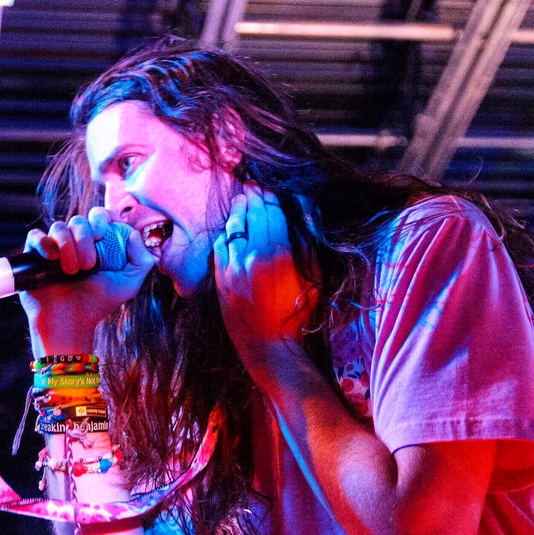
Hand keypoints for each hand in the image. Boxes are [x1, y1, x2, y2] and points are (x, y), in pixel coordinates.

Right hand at [20, 207, 154, 353]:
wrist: (70, 322)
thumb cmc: (99, 303)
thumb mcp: (129, 284)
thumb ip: (142, 259)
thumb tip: (132, 233)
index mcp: (98, 243)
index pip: (100, 216)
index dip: (102, 218)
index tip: (102, 234)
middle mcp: (76, 241)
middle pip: (79, 220)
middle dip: (85, 238)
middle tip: (89, 264)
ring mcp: (55, 248)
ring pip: (58, 227)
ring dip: (68, 246)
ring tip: (72, 271)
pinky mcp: (35, 255)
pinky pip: (36, 236)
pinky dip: (44, 243)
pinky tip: (52, 259)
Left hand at [213, 183, 316, 384]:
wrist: (270, 348)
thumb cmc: (299, 314)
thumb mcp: (314, 277)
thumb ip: (308, 239)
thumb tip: (306, 207)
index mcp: (278, 254)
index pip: (272, 213)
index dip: (270, 197)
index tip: (269, 188)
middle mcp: (252, 257)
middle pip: (251, 216)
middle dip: (253, 198)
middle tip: (252, 186)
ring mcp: (232, 267)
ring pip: (232, 228)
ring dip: (238, 212)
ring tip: (242, 202)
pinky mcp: (219, 279)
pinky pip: (220, 247)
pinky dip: (226, 235)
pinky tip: (231, 230)